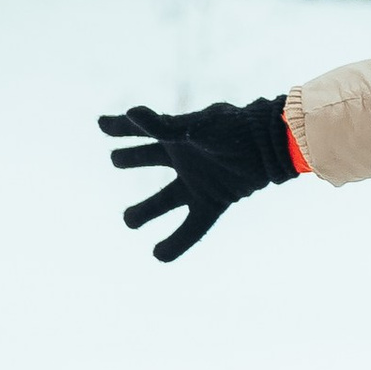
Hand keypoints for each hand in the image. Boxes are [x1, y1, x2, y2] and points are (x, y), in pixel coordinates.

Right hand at [99, 96, 297, 261]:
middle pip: (148, 158)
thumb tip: (131, 113)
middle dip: (130, 158)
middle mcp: (184, 157)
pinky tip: (157, 256)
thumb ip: (163, 125)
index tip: (101, 124)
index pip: (139, 130)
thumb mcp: (197, 127)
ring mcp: (198, 181)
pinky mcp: (214, 201)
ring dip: (146, 211)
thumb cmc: (234, 130)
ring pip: (164, 200)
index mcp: (176, 135)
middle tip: (115, 160)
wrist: (269, 145)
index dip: (119, 127)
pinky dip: (176, 243)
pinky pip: (191, 227)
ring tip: (129, 220)